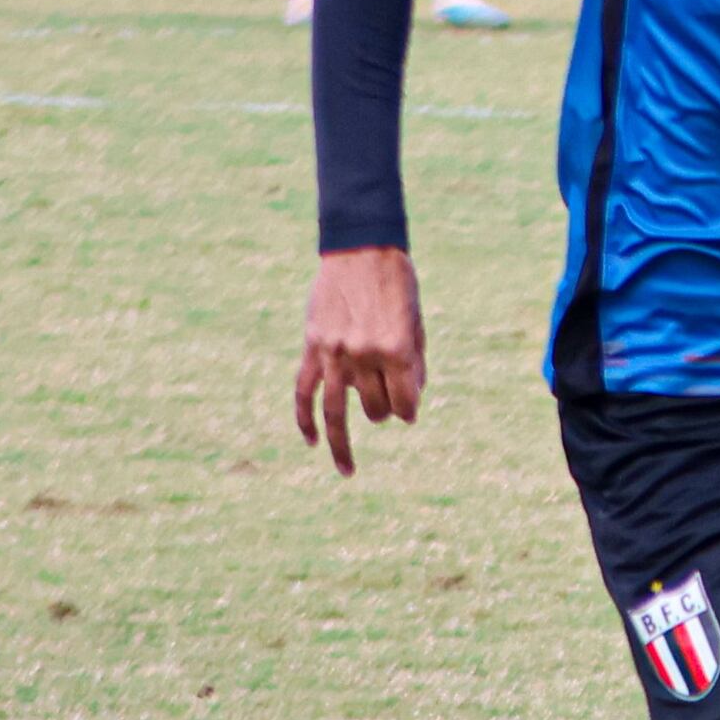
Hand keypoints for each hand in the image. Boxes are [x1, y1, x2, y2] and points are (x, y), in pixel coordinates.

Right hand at [294, 245, 425, 473]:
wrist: (362, 249)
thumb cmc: (398, 284)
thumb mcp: (416, 322)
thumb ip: (414, 363)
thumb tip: (412, 401)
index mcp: (395, 348)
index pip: (405, 402)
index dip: (409, 410)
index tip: (409, 409)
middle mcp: (363, 355)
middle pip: (374, 407)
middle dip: (384, 410)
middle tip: (386, 400)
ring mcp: (334, 353)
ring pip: (336, 411)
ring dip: (342, 445)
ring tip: (347, 471)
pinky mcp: (312, 346)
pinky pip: (303, 390)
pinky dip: (305, 418)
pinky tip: (312, 441)